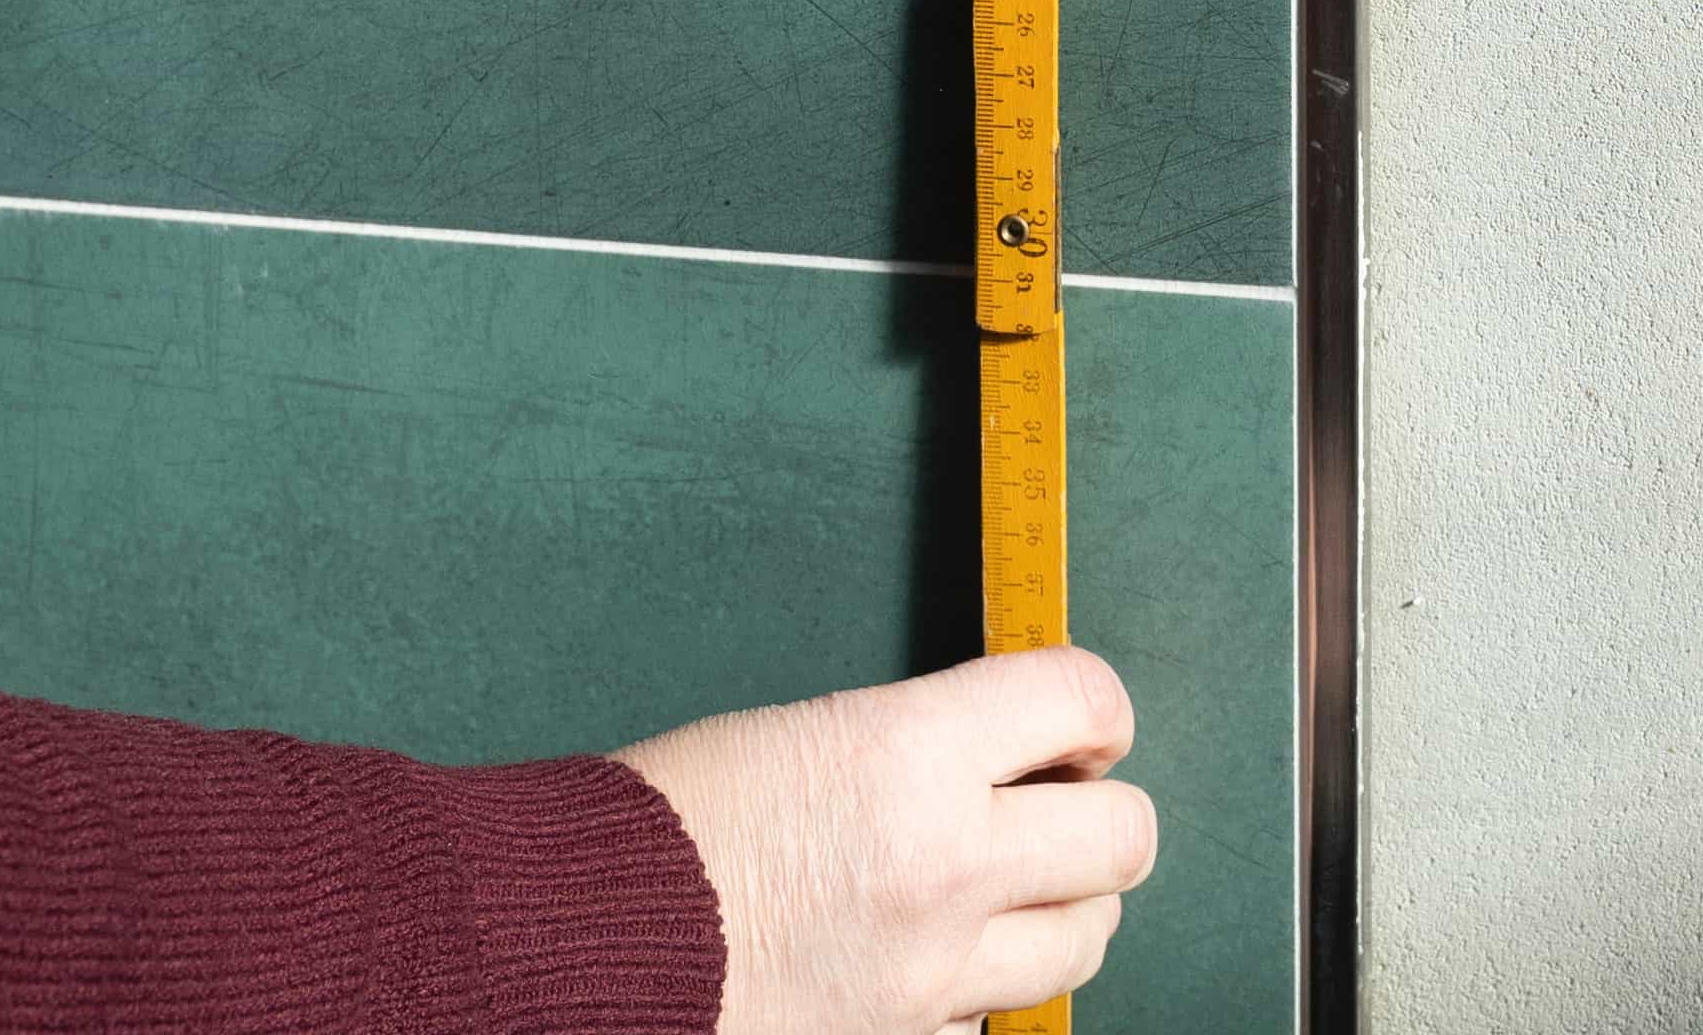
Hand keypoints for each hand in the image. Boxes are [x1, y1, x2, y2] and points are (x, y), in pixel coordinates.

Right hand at [612, 647, 1152, 1034]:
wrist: (579, 935)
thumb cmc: (668, 823)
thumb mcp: (810, 733)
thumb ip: (928, 745)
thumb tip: (1015, 756)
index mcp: (912, 755)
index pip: (1082, 700)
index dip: (1097, 706)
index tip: (1082, 723)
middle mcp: (944, 866)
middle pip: (1124, 836)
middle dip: (1102, 811)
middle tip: (1060, 804)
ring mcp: (932, 975)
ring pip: (1086, 940)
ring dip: (1063, 906)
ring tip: (1010, 887)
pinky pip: (997, 1016)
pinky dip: (985, 988)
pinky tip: (937, 957)